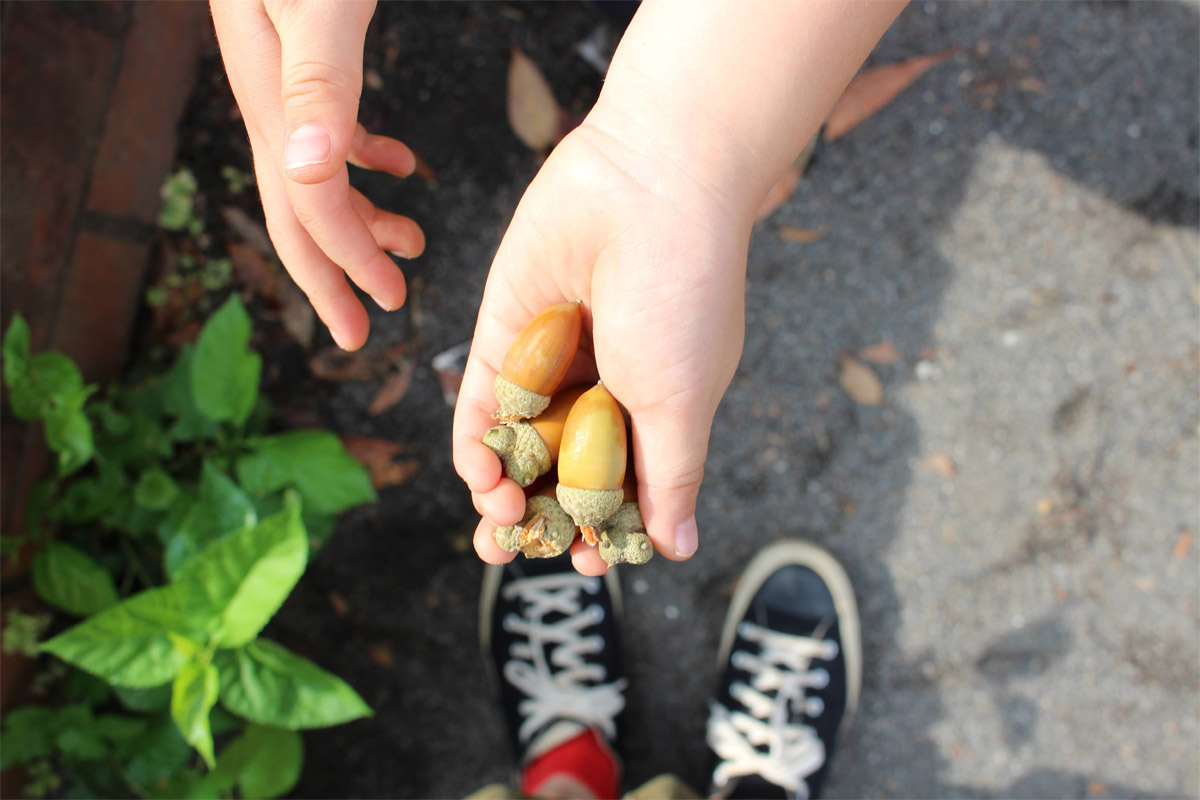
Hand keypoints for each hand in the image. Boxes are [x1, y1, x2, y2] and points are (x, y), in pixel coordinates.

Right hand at [210, 0, 424, 350]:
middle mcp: (270, 93)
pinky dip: (365, 154)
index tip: (383, 308)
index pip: (305, 201)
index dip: (345, 260)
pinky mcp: (309, 50)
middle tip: (368, 325)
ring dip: (359, 217)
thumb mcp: (316, 1)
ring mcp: (284, 74)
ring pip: (316, 171)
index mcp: (270, 94)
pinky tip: (399, 166)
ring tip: (407, 248)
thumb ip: (314, 78)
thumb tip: (307, 169)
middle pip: (296, 205)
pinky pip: (332, 123)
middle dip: (334, 270)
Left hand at [452, 112, 757, 574]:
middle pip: (559, 477)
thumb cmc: (681, 297)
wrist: (646, 186)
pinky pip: (483, 404)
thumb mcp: (681, 403)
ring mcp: (552, 366)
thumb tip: (676, 548)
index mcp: (655, 414)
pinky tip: (479, 473)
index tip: (589, 562)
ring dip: (501, 491)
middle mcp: (602, 394)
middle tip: (515, 549)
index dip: (602, 532)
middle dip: (537, 520)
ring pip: (516, 448)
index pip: (621, 492)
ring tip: (497, 517)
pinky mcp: (506, 335)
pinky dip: (475, 443)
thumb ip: (670, 477)